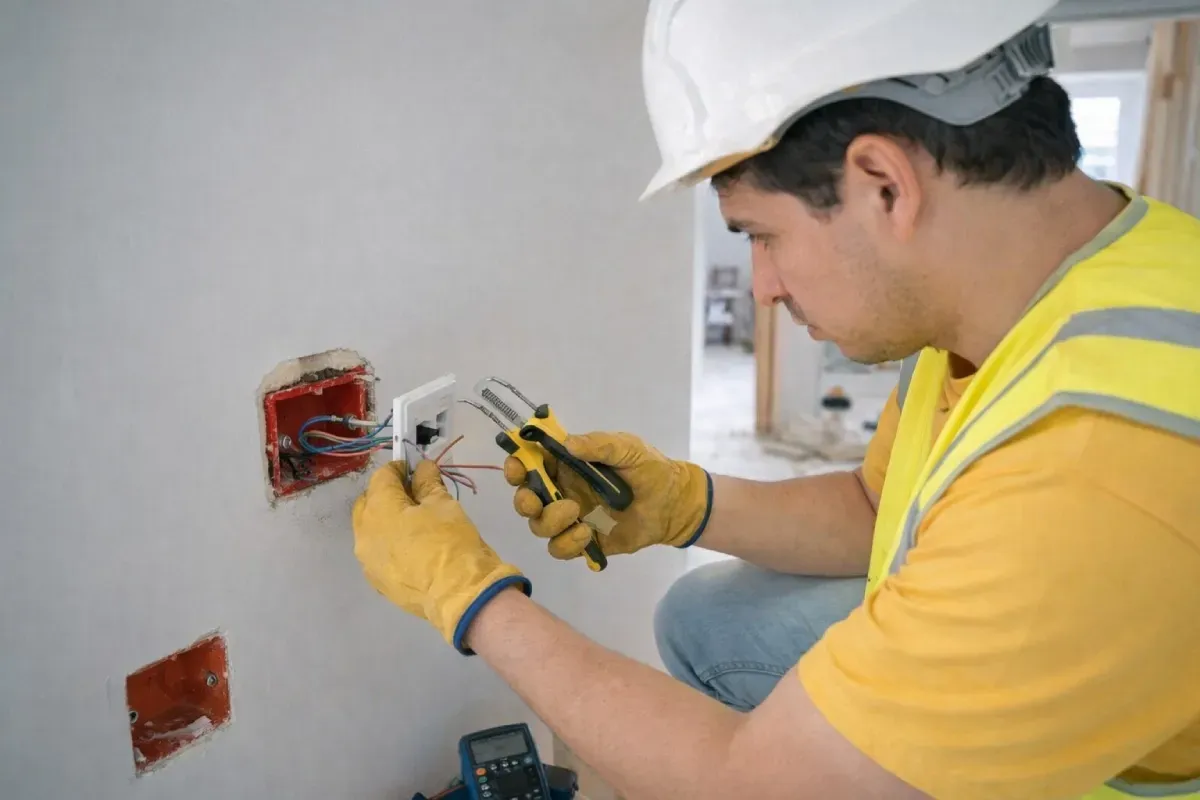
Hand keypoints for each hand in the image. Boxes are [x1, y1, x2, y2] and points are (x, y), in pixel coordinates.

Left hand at [352, 459, 530, 652]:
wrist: (459, 594)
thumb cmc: (451, 541)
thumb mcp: (443, 504)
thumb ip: (427, 483)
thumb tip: (423, 469)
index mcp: (378, 510)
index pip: (382, 477)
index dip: (399, 469)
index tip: (415, 469)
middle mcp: (364, 534)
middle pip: (368, 503)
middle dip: (386, 494)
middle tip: (413, 495)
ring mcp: (368, 561)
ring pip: (370, 530)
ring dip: (385, 520)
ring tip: (412, 523)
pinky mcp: (377, 582)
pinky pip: (378, 553)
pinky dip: (389, 544)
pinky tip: (412, 548)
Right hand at [504, 432, 711, 561]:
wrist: (673, 503)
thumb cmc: (649, 469)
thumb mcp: (627, 448)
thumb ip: (599, 445)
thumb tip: (567, 443)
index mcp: (566, 466)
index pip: (530, 465)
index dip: (516, 466)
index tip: (517, 468)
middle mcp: (562, 492)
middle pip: (526, 500)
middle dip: (524, 500)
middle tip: (538, 500)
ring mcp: (572, 520)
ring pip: (540, 526)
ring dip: (550, 521)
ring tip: (577, 513)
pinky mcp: (584, 542)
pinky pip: (561, 549)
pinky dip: (568, 544)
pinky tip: (587, 534)